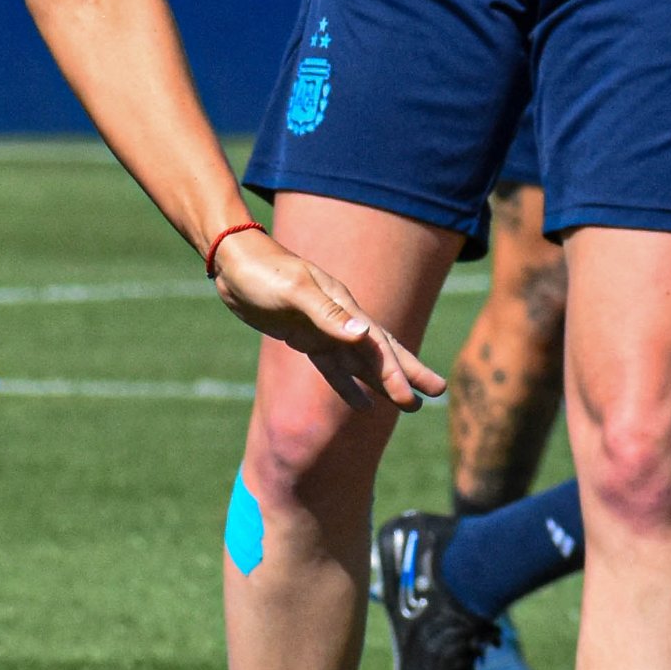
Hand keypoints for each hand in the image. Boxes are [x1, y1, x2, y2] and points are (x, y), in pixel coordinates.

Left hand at [210, 229, 445, 413]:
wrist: (233, 264)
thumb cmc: (264, 272)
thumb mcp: (294, 291)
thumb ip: (327, 314)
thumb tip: (363, 336)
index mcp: (344, 307)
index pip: (378, 345)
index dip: (399, 371)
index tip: (418, 395)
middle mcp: (339, 320)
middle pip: (381, 352)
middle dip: (408, 373)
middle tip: (437, 394)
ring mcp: (323, 330)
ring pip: (361, 363)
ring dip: (383, 383)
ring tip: (409, 405)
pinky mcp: (304, 338)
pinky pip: (333, 367)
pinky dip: (348, 385)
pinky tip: (362, 404)